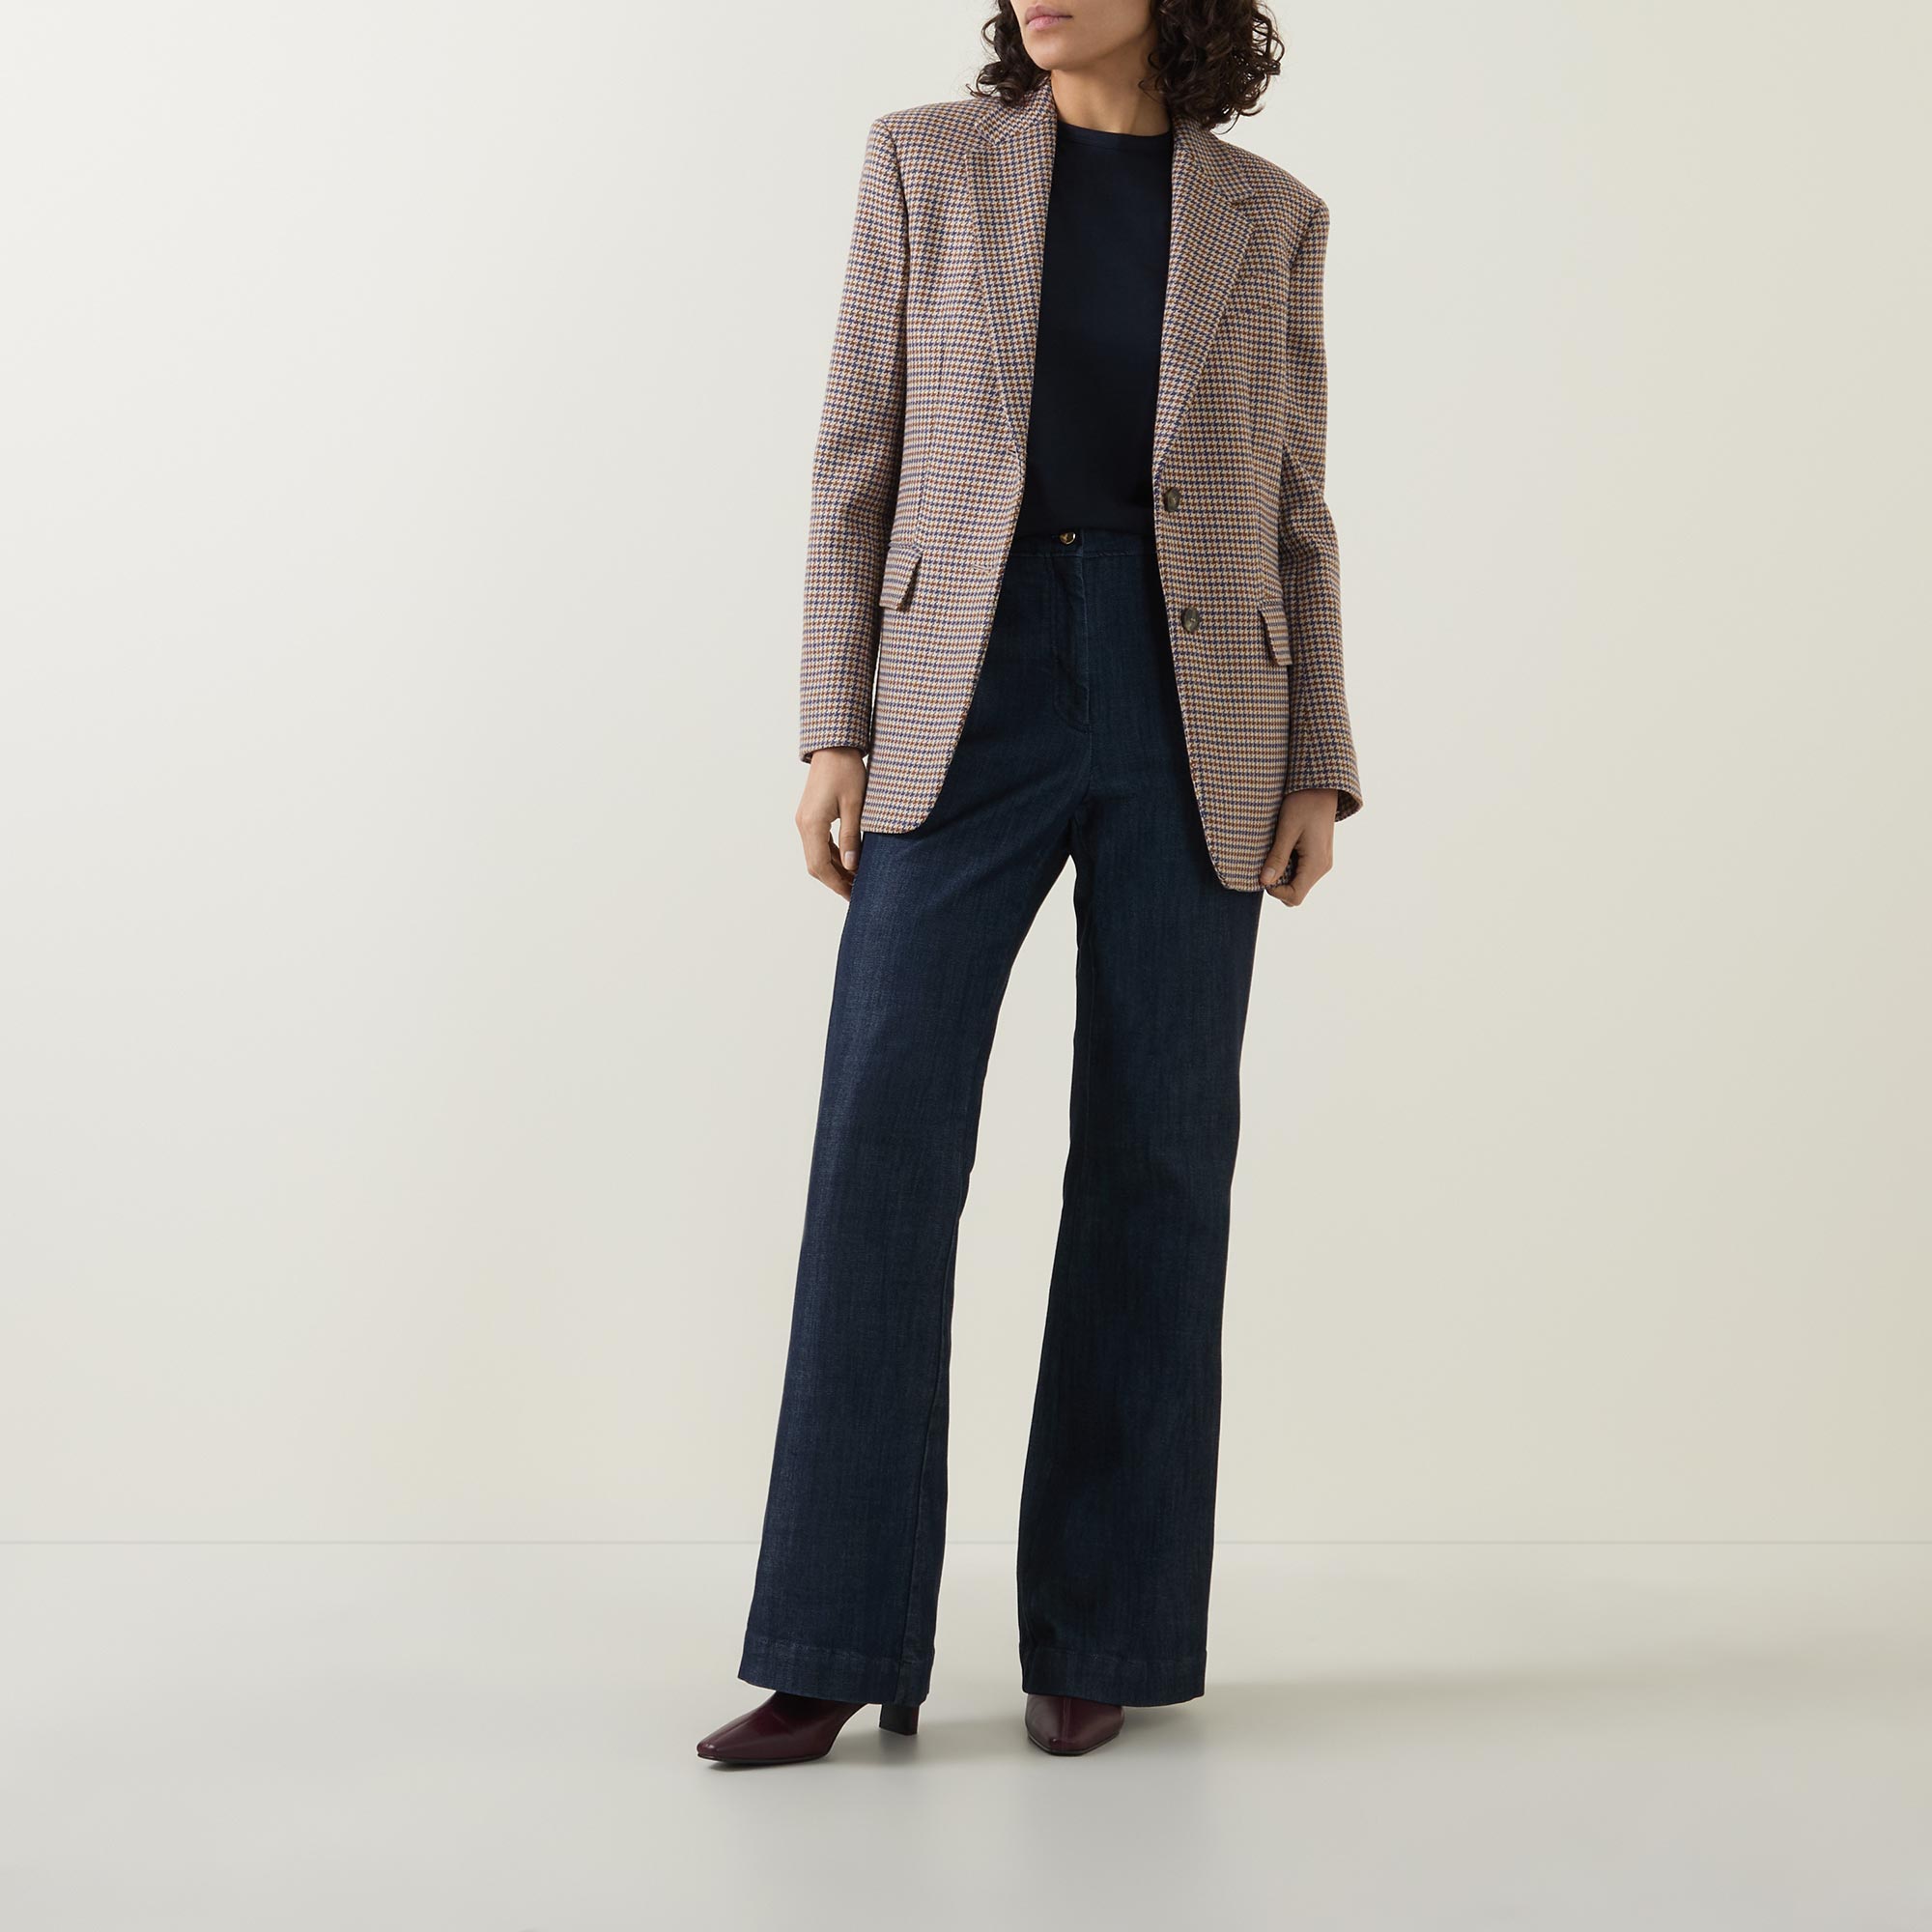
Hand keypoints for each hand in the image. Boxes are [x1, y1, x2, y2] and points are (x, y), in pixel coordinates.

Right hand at [796, 748, 868, 898]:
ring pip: (816, 855)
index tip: (854, 896)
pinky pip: (818, 843)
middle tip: (857, 893)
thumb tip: (852, 867)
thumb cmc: (847, 771)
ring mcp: (805, 820)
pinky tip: (849, 861)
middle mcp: (803, 824)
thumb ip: (852, 838)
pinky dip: (832, 856)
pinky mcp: (810, 815)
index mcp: (812, 824)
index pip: (820, 866)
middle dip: (835, 881)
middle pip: (815, 865)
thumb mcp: (855, 806)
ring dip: (834, 870)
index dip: (837, 884)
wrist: (834, 746)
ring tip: (856, 880)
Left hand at [1259, 789, 1337, 905]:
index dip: (1275, 891)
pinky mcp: (1318, 856)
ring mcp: (1322, 862)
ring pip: (1298, 882)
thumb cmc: (1303, 804)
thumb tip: (1265, 882)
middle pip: (1296, 892)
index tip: (1262, 874)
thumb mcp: (1287, 830)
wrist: (1321, 787)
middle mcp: (1322, 867)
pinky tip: (1282, 849)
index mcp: (1316, 864)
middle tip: (1266, 861)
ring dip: (1282, 874)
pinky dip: (1288, 867)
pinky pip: (1301, 871)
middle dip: (1278, 884)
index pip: (1294, 897)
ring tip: (1274, 852)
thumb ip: (1277, 858)